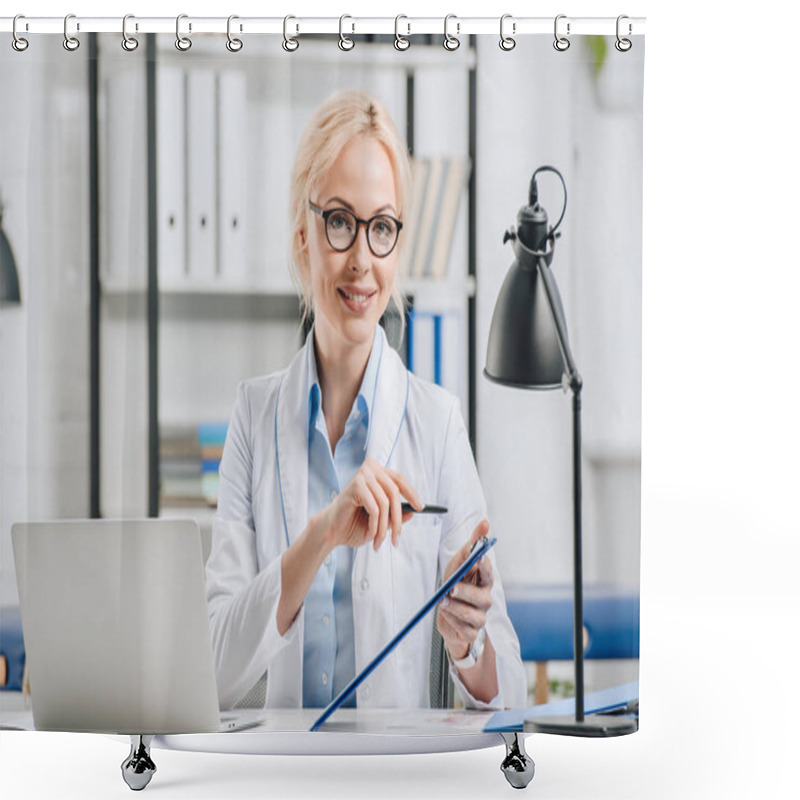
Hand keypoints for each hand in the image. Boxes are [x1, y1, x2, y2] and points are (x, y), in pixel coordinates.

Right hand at [320, 458, 423, 551]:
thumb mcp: (381, 520)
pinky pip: (375, 508)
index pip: (399, 479)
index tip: (420, 507)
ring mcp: (362, 475)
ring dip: (383, 528)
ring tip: (379, 542)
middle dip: (397, 519)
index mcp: (376, 472)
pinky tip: (369, 535)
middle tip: (397, 539)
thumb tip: (413, 512)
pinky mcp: (355, 486)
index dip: (411, 493)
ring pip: (385, 503)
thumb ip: (395, 514)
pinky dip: (374, 525)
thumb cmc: (353, 523)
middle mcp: (370, 469)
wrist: (331, 531)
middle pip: (394, 493)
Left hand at [437, 519, 493, 661]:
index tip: (479, 558)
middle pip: (482, 598)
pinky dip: (453, 621)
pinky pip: (465, 629)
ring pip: (474, 615)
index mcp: (484, 581)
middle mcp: (485, 599)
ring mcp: (480, 616)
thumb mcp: (460, 560)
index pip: (488, 573)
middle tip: (452, 588)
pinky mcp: (471, 632)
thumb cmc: (456, 582)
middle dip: (466, 592)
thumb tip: (485, 522)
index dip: (485, 566)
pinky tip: (445, 614)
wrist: (445, 611)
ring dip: (456, 608)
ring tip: (443, 601)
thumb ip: (473, 543)